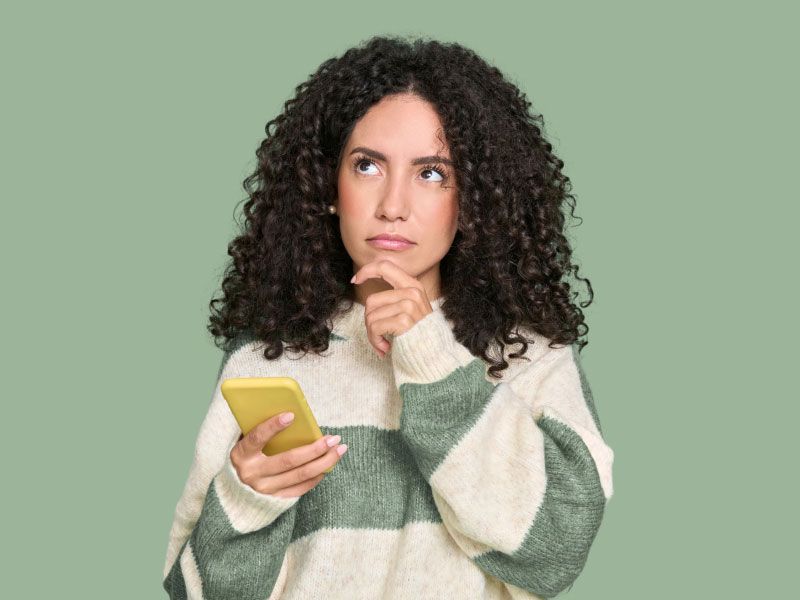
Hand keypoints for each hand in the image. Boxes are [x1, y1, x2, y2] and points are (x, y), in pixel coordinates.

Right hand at [229, 413, 347, 497]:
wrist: (235, 491)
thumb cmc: (248, 456)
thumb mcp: (248, 443)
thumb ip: (263, 431)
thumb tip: (292, 416)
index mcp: (241, 455)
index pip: (257, 438)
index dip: (273, 426)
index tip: (291, 414)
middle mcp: (251, 474)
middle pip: (288, 460)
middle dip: (314, 448)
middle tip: (333, 437)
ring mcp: (264, 490)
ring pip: (300, 475)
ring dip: (324, 462)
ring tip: (339, 449)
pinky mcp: (275, 500)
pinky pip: (301, 488)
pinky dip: (317, 475)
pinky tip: (329, 464)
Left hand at [350, 259, 432, 357]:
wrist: (433, 354)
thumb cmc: (417, 333)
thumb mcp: (411, 307)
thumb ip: (394, 295)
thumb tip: (361, 280)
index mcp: (413, 285)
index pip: (385, 266)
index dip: (367, 270)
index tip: (355, 279)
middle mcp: (412, 292)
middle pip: (372, 301)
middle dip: (369, 320)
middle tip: (378, 333)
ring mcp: (409, 305)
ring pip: (370, 316)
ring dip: (372, 334)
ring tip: (383, 342)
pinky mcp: (404, 321)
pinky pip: (375, 327)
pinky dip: (375, 340)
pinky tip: (385, 347)